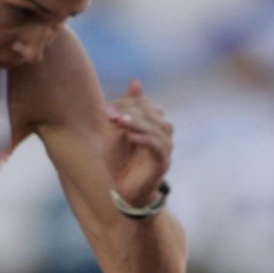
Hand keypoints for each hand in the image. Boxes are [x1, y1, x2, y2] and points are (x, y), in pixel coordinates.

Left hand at [104, 77, 173, 207]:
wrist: (122, 191)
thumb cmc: (119, 161)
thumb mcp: (117, 130)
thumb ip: (125, 108)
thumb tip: (136, 81)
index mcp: (153, 125)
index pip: (147, 105)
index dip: (129, 103)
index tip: (108, 109)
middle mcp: (163, 136)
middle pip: (155, 114)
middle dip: (132, 111)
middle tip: (111, 114)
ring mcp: (165, 150)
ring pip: (158, 129)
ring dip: (138, 123)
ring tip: (120, 122)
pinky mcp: (162, 164)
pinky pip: (158, 148)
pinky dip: (145, 140)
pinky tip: (131, 137)